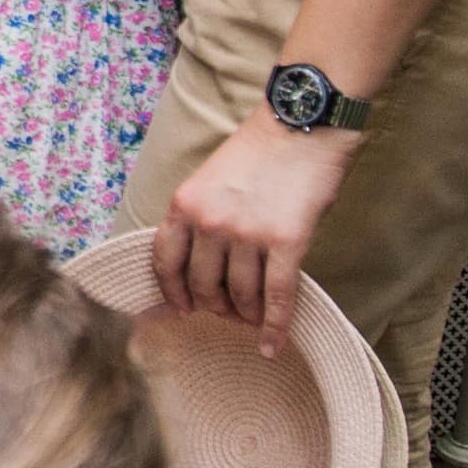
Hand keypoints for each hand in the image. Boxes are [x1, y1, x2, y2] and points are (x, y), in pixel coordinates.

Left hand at [153, 117, 356, 351]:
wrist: (302, 122)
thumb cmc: (260, 149)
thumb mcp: (211, 177)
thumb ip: (201, 216)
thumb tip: (204, 264)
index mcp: (185, 203)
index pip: (165, 263)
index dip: (172, 294)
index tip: (181, 310)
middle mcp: (210, 222)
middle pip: (203, 287)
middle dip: (214, 307)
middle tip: (227, 313)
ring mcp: (247, 234)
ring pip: (240, 296)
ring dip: (245, 316)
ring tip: (252, 321)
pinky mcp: (286, 242)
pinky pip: (276, 297)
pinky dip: (274, 327)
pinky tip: (272, 346)